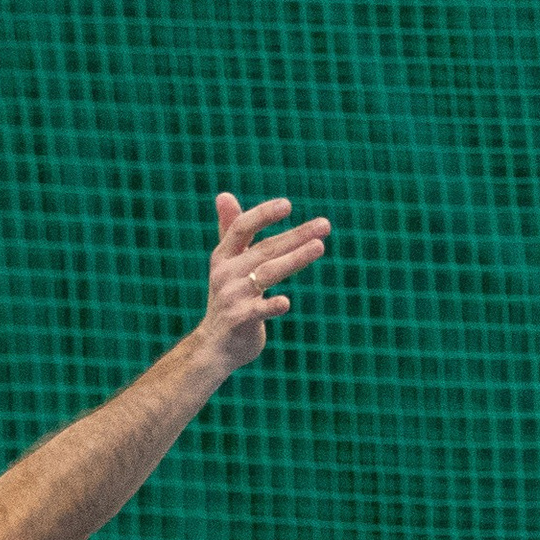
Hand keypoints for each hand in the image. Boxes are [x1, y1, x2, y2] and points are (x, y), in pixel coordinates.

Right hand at [198, 190, 330, 374]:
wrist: (214, 345)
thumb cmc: (228, 298)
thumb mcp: (226, 263)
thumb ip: (229, 230)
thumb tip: (223, 194)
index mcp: (223, 257)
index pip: (241, 228)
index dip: (263, 215)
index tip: (288, 204)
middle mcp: (226, 273)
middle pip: (265, 249)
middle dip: (296, 236)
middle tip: (324, 225)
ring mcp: (232, 297)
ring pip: (267, 274)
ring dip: (294, 259)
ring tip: (319, 246)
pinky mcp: (239, 320)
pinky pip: (259, 310)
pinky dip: (272, 306)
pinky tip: (286, 303)